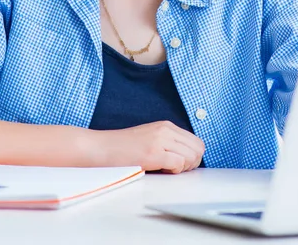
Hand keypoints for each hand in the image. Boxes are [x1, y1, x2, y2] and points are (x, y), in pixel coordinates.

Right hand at [90, 121, 204, 173]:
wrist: (100, 148)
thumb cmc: (122, 149)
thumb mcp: (150, 139)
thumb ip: (168, 143)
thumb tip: (188, 158)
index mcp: (166, 126)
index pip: (196, 141)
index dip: (193, 156)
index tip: (181, 164)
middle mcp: (165, 129)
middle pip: (198, 148)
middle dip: (192, 163)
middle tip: (176, 169)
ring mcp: (159, 140)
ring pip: (192, 156)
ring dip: (184, 167)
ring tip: (168, 169)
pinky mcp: (153, 153)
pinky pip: (179, 163)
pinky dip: (175, 170)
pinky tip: (162, 170)